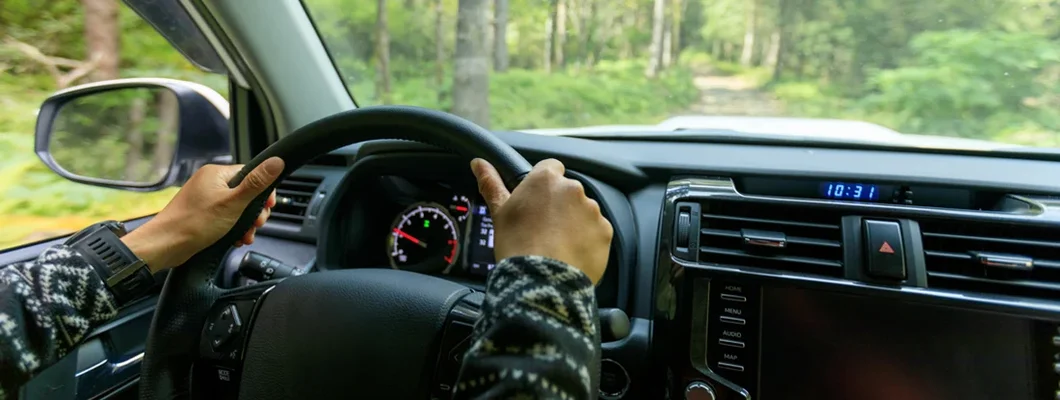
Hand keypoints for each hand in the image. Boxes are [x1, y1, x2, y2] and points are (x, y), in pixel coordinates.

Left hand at [121, 157, 284, 272]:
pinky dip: (234, 227)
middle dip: (255, 211)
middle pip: (246, 192)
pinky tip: (235, 238)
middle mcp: (210, 182)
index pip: (252, 173)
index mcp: (217, 174)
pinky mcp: (202, 213)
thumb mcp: (233, 203)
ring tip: (245, 235)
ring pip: (237, 207)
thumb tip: (276, 162)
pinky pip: (226, 216)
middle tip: (255, 224)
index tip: (267, 207)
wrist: (165, 245)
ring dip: (246, 223)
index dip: (263, 192)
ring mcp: (205, 198)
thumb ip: (257, 183)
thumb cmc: (194, 223)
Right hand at [471, 158, 611, 283]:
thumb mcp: (499, 213)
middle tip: (544, 229)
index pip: (551, 167)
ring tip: (558, 245)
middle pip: (568, 192)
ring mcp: (591, 210)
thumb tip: (478, 163)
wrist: (542, 280)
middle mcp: (572, 189)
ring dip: (575, 223)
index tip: (538, 201)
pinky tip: (572, 253)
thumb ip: (491, 183)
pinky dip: (588, 240)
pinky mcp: (605, 231)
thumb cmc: (517, 246)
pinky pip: (597, 231)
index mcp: (545, 180)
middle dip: (559, 206)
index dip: (544, 185)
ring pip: (583, 212)